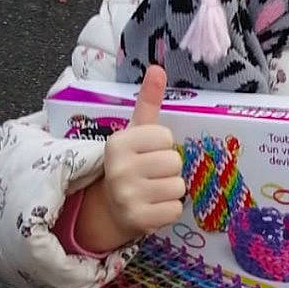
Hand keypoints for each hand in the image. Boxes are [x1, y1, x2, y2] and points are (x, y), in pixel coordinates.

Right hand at [101, 65, 185, 239]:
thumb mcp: (135, 132)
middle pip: (174, 162)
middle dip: (169, 169)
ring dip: (171, 190)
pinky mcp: (138, 219)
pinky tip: (153, 207)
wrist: (110, 208)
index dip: (162, 146)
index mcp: (118, 143)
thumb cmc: (130, 164)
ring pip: (178, 187)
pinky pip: (175, 210)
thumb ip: (147, 102)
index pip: (165, 138)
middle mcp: (119, 169)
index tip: (146, 153)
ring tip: (152, 190)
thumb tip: (158, 68)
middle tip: (152, 174)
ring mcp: (127, 196)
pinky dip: (169, 210)